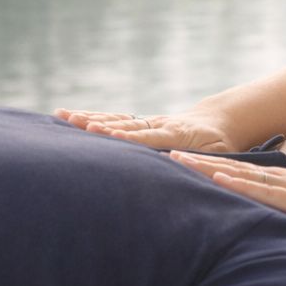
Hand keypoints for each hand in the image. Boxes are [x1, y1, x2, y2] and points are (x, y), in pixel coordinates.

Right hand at [54, 109, 243, 151]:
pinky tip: (70, 116)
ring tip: (64, 117)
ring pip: (116, 119)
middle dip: (101, 126)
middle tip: (77, 124)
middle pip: (127, 125)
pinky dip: (93, 117)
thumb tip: (187, 170)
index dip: (131, 138)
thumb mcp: (220, 154)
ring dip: (90, 119)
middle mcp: (159, 124)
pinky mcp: (140, 123)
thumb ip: (205, 161)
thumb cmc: (221, 145)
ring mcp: (148, 122)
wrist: (218, 122)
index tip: (110, 136)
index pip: (152, 137)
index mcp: (178, 134)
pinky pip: (114, 119)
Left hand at [169, 152, 285, 248]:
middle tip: (166, 154)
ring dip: (209, 167)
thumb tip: (276, 241)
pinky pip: (267, 191)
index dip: (211, 169)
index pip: (241, 177)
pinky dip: (240, 185)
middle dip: (199, 162)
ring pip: (243, 175)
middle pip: (234, 170)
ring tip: (179, 160)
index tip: (183, 164)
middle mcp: (285, 183)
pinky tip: (218, 179)